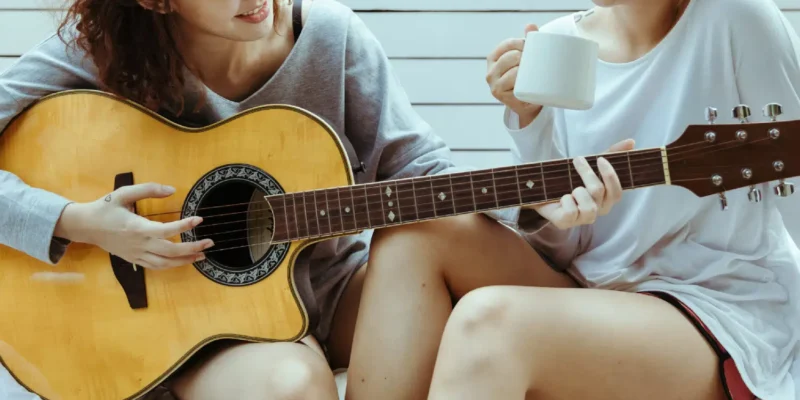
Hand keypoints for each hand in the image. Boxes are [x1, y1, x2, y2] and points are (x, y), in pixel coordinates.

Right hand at [55, 183, 213, 268]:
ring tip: (202, 254)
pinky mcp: (135, 259)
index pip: (166, 230)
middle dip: (192, 248)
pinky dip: (172, 265)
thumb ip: (149, 189)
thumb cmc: (105, 207)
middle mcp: (139, 244)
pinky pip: (157, 266)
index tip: (199, 219)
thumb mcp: (124, 193)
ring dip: (186, 260)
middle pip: (170, 251)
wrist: (85, 226)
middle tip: (209, 242)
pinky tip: (184, 260)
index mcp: (137, 228)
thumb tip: (172, 189)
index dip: (184, 226)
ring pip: (165, 263)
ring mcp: (137, 254)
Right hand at [487, 24, 541, 126]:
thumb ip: (527, 42)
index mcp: (493, 58)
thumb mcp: (524, 59)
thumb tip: (530, 26)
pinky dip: (523, 81)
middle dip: (526, 58)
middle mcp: (490, 71)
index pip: (508, 44)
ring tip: (533, 73)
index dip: (523, 44)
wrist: (526, 103)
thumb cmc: (525, 78)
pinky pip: (515, 83)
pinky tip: (528, 82)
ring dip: (526, 70)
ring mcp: (494, 84)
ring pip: (514, 70)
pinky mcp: (500, 95)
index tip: (532, 50)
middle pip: (513, 56)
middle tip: (536, 64)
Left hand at [529, 139, 634, 229]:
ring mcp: (582, 219)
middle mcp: (597, 211)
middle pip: (599, 192)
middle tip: (577, 160)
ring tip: (570, 188)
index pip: (616, 192)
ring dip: (577, 190)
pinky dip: (565, 201)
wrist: (542, 190)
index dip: (610, 176)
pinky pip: (570, 211)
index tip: (599, 159)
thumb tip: (632, 142)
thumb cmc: (571, 179)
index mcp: (606, 200)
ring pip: (588, 205)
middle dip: (587, 174)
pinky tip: (562, 199)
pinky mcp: (566, 222)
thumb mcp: (590, 165)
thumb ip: (611, 154)